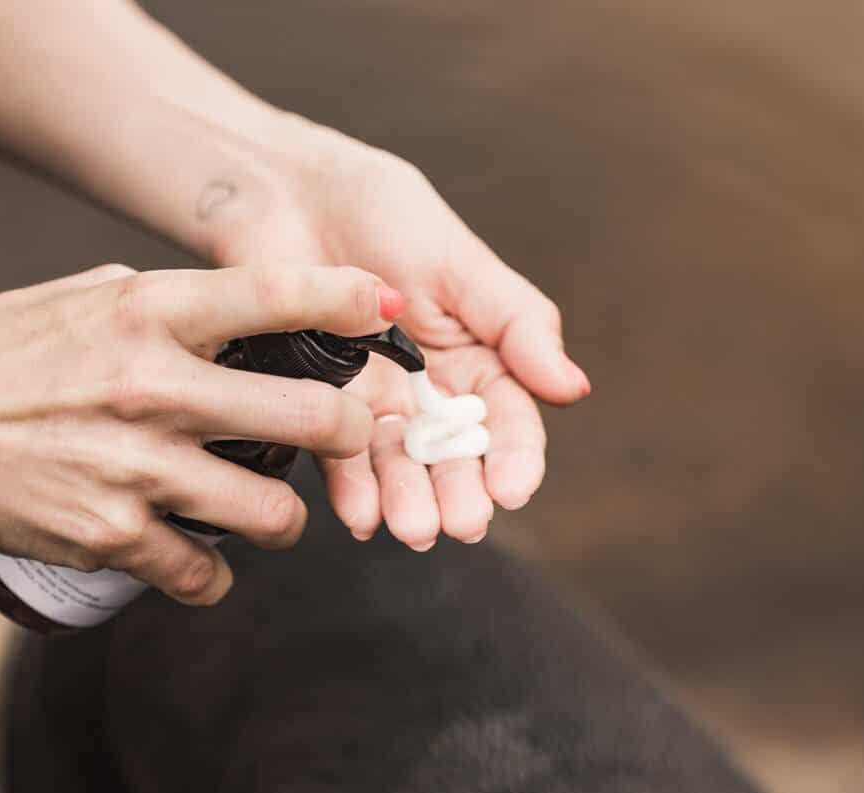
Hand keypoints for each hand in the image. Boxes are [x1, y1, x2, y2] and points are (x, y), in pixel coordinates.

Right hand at [0, 263, 395, 603]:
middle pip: (312, 421)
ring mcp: (135, 469)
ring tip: (267, 511)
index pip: (274, 294)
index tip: (384, 307)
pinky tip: (202, 556)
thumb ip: (171, 310)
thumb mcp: (86, 300)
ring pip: (276, 516)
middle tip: (347, 438)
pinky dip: (214, 574)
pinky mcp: (110, 537)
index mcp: (148, 312)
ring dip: (285, 519)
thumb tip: (248, 323)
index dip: (347, 299)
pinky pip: (206, 575)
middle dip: (351, 434)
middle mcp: (152, 387)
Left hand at [212, 125, 589, 550]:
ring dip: (408, 502)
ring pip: (399, 467)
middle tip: (461, 524)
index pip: (507, 421)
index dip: (515, 458)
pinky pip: (338, 458)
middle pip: (453, 457)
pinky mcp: (319, 407)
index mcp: (476, 361)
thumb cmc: (384, 215)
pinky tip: (363, 518)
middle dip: (460, 494)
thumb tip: (574, 389)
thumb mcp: (462, 265)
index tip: (513, 488)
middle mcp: (428, 395)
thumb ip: (517, 326)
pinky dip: (351, 490)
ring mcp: (375, 405)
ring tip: (412, 529)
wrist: (289, 193)